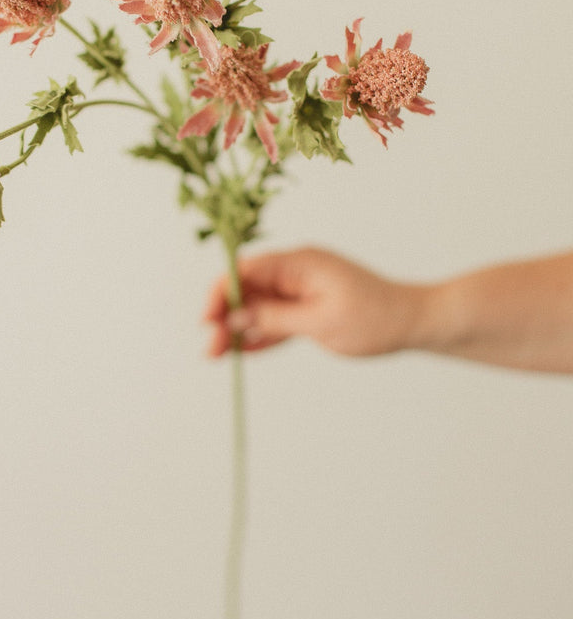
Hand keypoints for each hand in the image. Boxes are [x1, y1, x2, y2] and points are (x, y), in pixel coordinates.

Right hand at [203, 247, 421, 358]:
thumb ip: (276, 318)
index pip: (247, 270)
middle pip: (246, 290)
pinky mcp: (305, 311)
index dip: (221, 291)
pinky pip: (273, 322)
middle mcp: (295, 274)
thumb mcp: (321, 322)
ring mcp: (299, 292)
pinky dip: (257, 336)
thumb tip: (236, 317)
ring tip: (216, 355)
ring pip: (256, 308)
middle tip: (211, 348)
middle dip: (224, 316)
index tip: (207, 318)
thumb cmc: (374, 317)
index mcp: (299, 263)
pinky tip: (240, 352)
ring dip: (236, 329)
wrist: (412, 323)